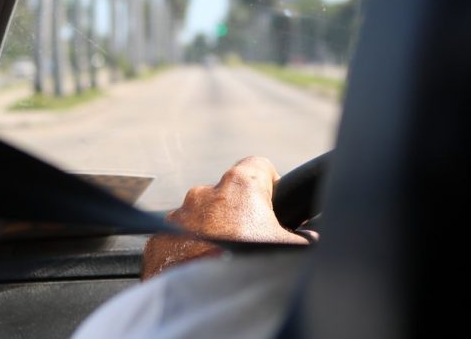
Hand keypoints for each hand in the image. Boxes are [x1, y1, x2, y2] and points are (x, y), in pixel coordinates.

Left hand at [141, 156, 309, 279]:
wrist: (204, 302)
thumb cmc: (250, 269)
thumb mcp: (294, 251)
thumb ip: (305, 236)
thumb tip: (312, 238)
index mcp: (240, 185)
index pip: (259, 166)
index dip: (270, 185)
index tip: (275, 205)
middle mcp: (204, 193)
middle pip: (228, 195)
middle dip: (238, 215)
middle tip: (251, 244)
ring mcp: (177, 216)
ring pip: (200, 218)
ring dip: (211, 233)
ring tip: (224, 262)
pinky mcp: (158, 239)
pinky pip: (177, 240)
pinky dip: (187, 251)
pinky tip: (202, 271)